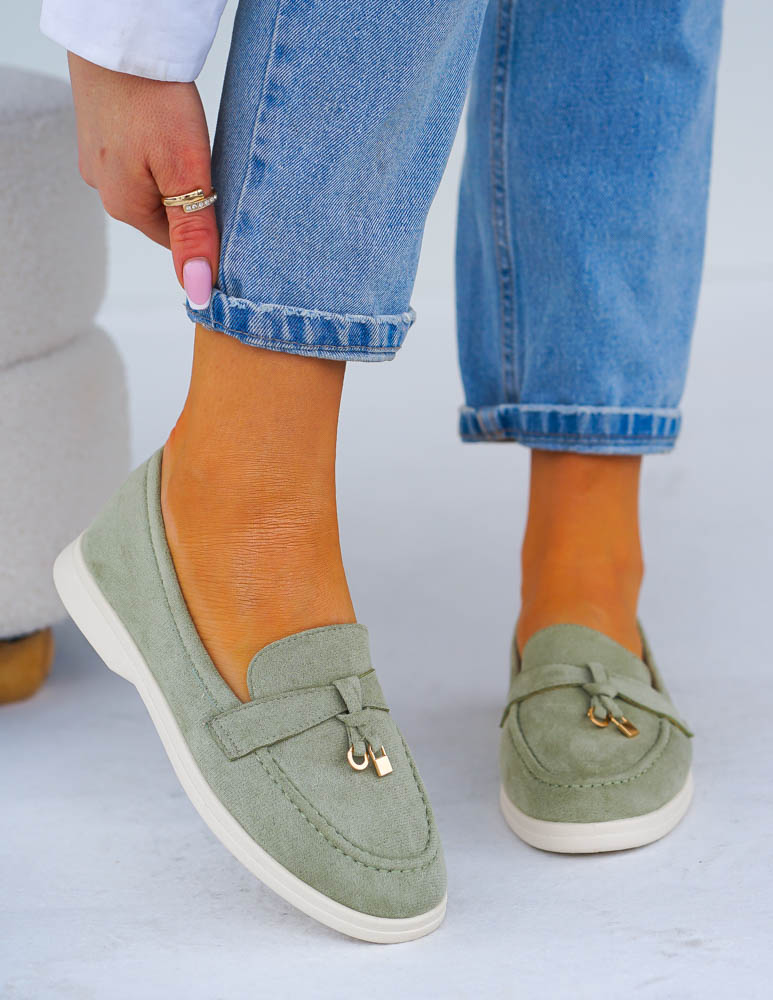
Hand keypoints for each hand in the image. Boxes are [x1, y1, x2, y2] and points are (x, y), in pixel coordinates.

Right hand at [67, 52, 217, 308]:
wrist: (121, 38)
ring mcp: (99, 158)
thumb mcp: (186, 174)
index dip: (205, 229)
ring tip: (190, 145)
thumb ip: (193, 234)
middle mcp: (105, 189)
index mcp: (125, 207)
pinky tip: (168, 129)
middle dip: (190, 200)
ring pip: (151, 183)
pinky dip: (157, 149)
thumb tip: (196, 290)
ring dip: (174, 173)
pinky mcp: (100, 131)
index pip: (176, 242)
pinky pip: (137, 156)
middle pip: (164, 214)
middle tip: (214, 170)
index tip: (227, 207)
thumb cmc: (155, 101)